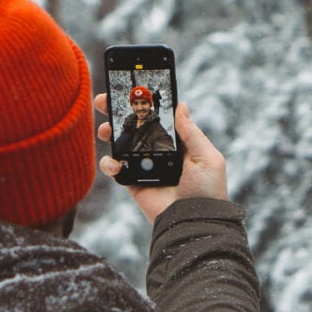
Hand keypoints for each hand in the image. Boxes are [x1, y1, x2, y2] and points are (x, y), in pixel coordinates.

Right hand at [96, 94, 227, 222]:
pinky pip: (115, 169)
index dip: (144, 103)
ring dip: (109, 132)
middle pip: (134, 126)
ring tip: (105, 129)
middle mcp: (159, 151)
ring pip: (120, 144)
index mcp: (178, 142)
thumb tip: (181, 104)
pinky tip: (115, 163)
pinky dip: (109, 163)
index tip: (130, 88)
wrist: (194, 223)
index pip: (158, 117)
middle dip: (117, 112)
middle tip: (104, 100)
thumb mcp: (206, 157)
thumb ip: (191, 132)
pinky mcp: (133, 182)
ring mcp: (144, 166)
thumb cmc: (207, 191)